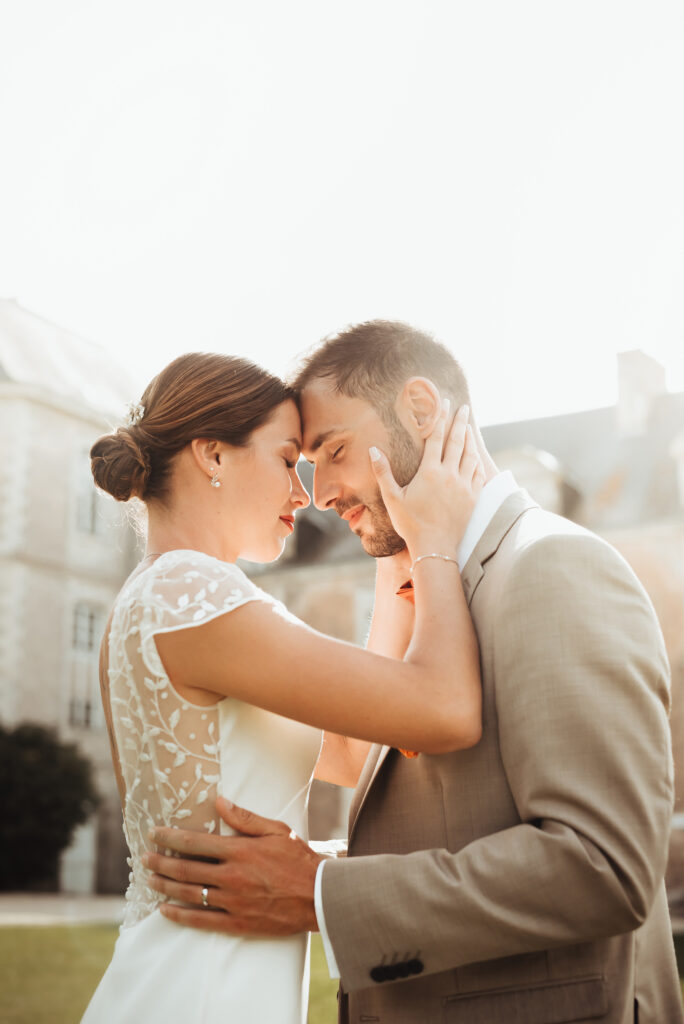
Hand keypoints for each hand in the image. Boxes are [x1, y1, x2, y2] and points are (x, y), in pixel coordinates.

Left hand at [143, 798, 321, 935]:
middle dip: (160, 862)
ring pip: (190, 894)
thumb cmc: (299, 859)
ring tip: (149, 880)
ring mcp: (233, 901)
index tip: (154, 833)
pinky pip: (202, 920)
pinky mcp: (238, 922)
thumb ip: (244, 818)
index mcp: (240, 850)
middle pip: (186, 869)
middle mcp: (232, 876)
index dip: (170, 837)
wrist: (319, 896)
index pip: (195, 842)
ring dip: (165, 886)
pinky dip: (181, 915)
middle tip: (143, 858)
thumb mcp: (276, 830)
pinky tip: (166, 910)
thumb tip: (219, 802)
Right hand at [369, 402, 484, 559]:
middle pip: (457, 441)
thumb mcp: (392, 498)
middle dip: (460, 421)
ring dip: (470, 438)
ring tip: (469, 427)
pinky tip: (476, 456)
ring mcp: (464, 485)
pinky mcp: (473, 497)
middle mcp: (449, 475)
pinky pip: (478, 473)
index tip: (445, 403)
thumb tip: (373, 450)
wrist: (435, 547)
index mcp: (429, 472)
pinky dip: (477, 460)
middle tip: (463, 407)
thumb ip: (383, 472)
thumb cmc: (411, 524)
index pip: (436, 437)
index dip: (440, 418)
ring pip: (470, 455)